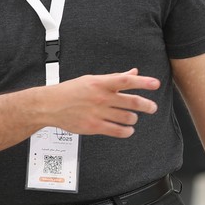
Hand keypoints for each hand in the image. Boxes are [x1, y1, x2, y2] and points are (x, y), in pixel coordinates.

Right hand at [40, 69, 159, 137]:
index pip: (126, 80)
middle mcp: (101, 98)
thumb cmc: (70, 91)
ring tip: (132, 118)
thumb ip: (114, 78)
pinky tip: (127, 129)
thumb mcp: (91, 79)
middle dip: (147, 105)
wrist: (50, 106)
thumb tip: (133, 73)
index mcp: (100, 83)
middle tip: (152, 107)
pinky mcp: (94, 126)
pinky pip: (118, 131)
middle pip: (132, 102)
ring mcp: (98, 113)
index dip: (143, 82)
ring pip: (128, 118)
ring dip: (134, 118)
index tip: (155, 84)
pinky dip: (127, 131)